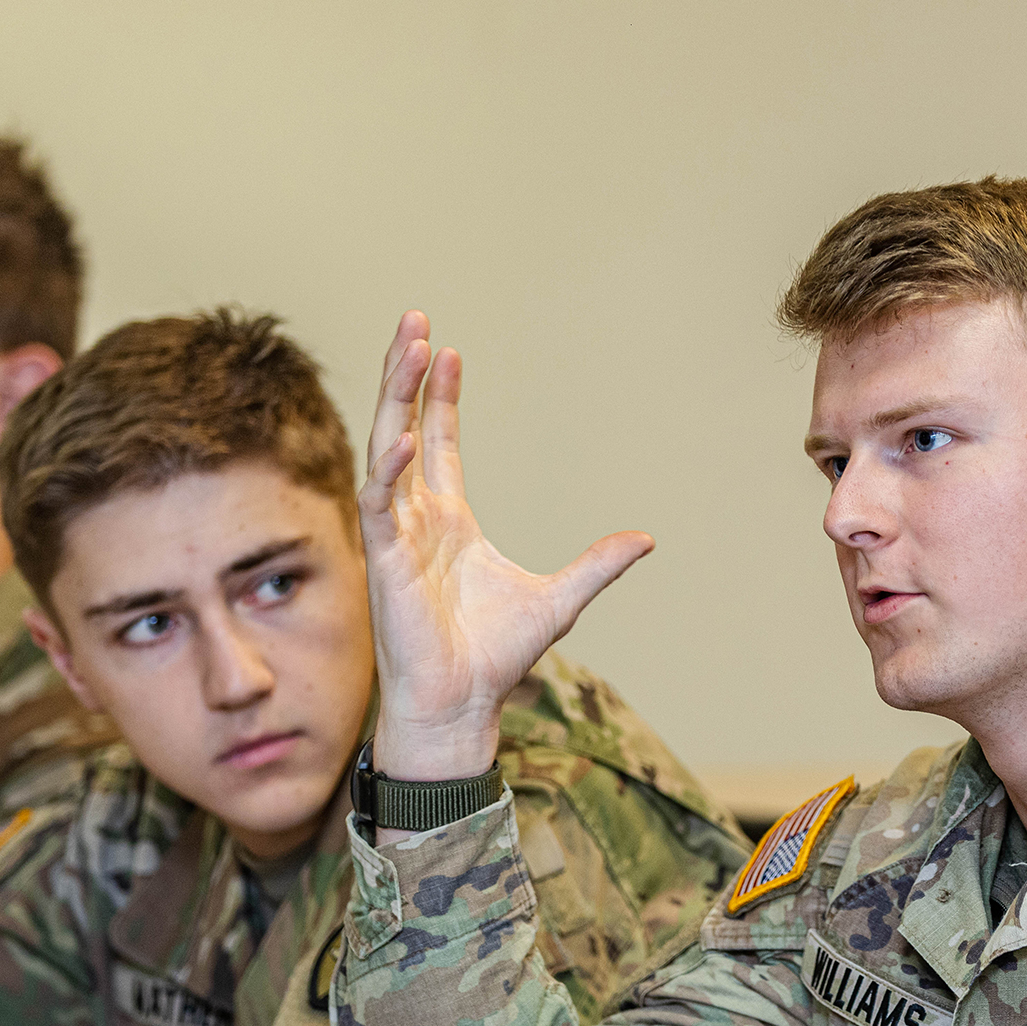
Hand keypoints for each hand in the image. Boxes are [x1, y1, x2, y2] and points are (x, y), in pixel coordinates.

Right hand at [360, 313, 652, 786]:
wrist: (464, 704)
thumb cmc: (495, 656)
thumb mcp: (562, 598)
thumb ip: (599, 563)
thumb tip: (646, 539)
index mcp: (449, 520)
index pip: (438, 442)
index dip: (440, 397)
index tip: (447, 350)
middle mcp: (417, 518)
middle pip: (403, 428)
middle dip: (406, 376)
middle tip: (414, 321)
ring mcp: (396, 536)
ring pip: (385, 450)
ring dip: (394, 400)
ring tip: (408, 350)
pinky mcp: (384, 561)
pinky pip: (380, 504)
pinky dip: (391, 470)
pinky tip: (404, 437)